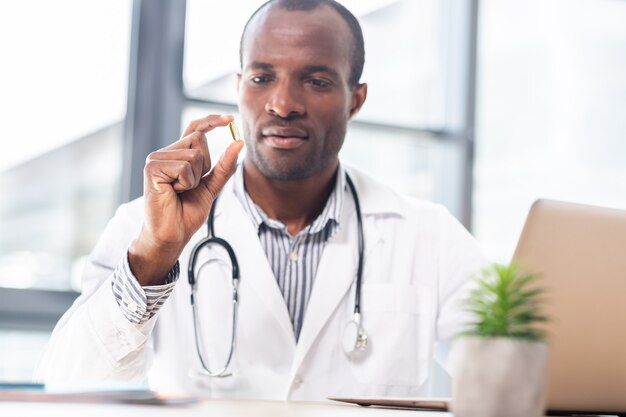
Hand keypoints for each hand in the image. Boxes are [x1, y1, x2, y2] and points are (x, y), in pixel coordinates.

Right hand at [129, 114, 243, 285]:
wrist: (172, 234)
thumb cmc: (187, 212)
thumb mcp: (211, 187)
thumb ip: (224, 166)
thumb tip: (239, 143)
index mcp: (178, 155)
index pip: (195, 129)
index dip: (212, 121)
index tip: (231, 119)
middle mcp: (166, 152)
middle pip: (199, 140)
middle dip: (204, 166)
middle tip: (189, 187)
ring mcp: (156, 158)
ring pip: (193, 155)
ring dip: (195, 178)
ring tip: (180, 191)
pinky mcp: (152, 167)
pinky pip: (184, 167)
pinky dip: (185, 183)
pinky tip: (173, 192)